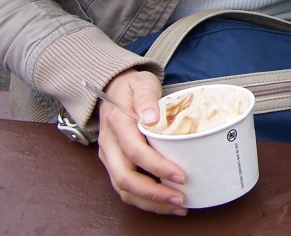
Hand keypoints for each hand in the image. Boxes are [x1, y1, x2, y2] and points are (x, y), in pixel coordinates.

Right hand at [96, 69, 187, 214]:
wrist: (111, 88)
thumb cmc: (132, 86)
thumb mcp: (142, 83)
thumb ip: (147, 98)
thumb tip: (151, 118)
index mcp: (117, 124)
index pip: (135, 152)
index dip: (157, 167)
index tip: (180, 175)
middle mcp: (110, 145)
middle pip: (125, 179)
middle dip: (153, 194)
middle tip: (181, 199)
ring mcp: (110, 157)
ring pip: (124, 189)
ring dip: (150, 202)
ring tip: (177, 206)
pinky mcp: (114, 164)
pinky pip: (126, 189)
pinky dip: (145, 200)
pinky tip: (166, 203)